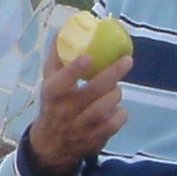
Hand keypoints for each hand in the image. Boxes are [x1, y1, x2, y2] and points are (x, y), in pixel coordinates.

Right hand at [26, 48, 131, 175]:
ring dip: (116, 93)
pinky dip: (120, 113)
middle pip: (93, 91)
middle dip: (112, 74)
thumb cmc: (53, 104)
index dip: (74, 69)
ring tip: (115, 88)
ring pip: (106, 106)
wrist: (50, 145)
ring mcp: (80, 126)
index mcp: (52, 94)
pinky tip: (116, 108)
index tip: (88, 57)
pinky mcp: (94, 138)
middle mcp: (65, 111)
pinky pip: (115, 123)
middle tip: (127, 61)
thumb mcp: (49, 82)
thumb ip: (56, 58)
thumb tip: (63, 30)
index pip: (61, 81)